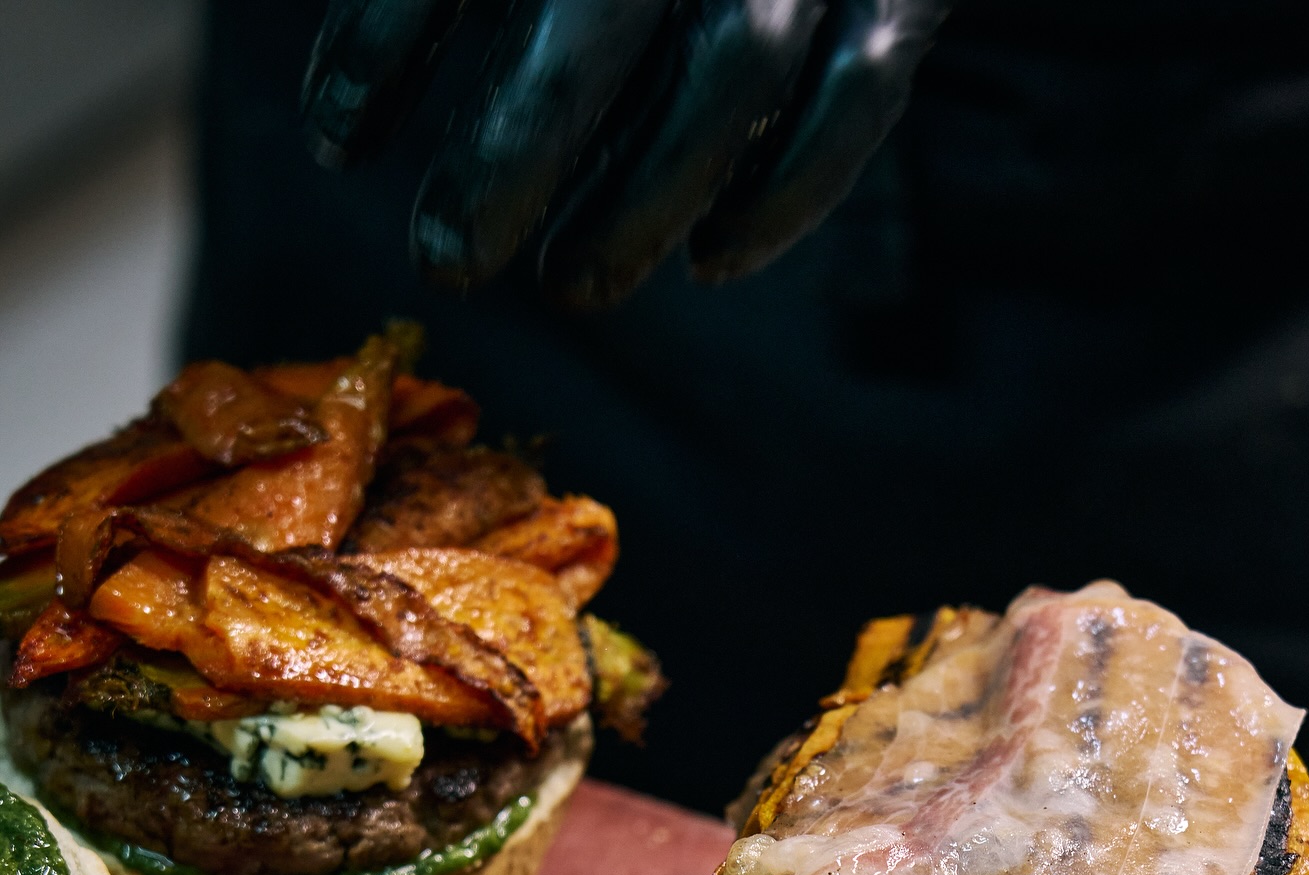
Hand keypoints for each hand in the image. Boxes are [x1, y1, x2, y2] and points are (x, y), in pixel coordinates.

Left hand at [302, 0, 951, 306]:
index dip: (381, 39)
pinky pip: (855, 102)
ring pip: (727, 80)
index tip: (332, 135)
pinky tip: (710, 262)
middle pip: (593, 35)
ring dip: (639, 206)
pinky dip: (782, 199)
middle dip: (510, 162)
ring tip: (568, 285)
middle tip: (445, 259)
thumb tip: (351, 91)